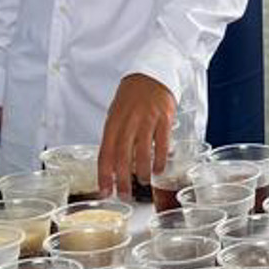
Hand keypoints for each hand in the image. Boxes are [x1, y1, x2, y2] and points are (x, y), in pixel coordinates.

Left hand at [98, 73, 176, 194]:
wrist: (152, 73)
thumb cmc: (133, 97)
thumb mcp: (117, 114)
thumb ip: (115, 137)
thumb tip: (113, 165)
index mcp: (113, 121)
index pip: (105, 151)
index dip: (104, 174)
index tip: (105, 190)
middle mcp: (128, 121)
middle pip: (122, 155)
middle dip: (122, 179)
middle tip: (124, 195)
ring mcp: (147, 119)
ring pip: (142, 151)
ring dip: (141, 171)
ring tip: (142, 182)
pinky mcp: (164, 118)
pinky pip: (162, 143)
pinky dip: (159, 160)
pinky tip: (158, 170)